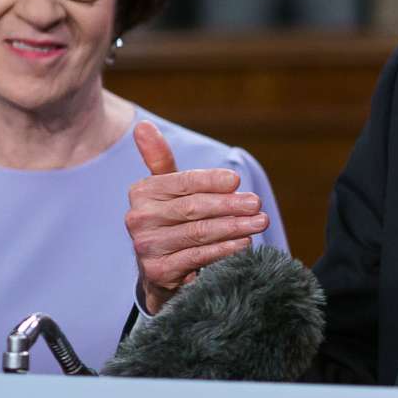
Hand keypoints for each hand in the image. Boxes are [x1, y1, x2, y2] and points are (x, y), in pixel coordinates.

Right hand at [125, 122, 268, 312]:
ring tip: (258, 223)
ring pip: (198, 232)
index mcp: (142, 192)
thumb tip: (143, 126)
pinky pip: (197, 257)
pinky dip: (223, 250)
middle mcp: (139, 218)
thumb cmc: (171, 222)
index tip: (237, 181)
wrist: (160, 271)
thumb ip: (160, 160)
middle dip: (229, 205)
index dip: (211, 181)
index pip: (182, 182)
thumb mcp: (166, 191)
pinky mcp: (158, 271)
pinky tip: (244, 244)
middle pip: (193, 208)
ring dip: (234, 227)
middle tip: (257, 204)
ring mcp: (147, 246)